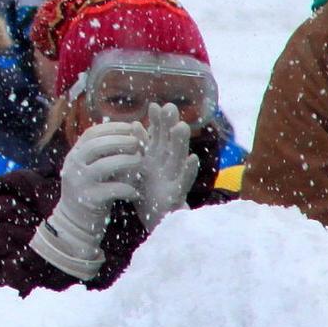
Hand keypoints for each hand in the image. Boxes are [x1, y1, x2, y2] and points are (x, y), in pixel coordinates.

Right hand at [32, 121, 145, 279]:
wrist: (75, 223)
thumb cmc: (92, 190)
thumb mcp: (94, 168)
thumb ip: (108, 151)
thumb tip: (133, 127)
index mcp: (74, 155)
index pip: (91, 134)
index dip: (112, 128)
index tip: (131, 127)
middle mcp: (73, 166)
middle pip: (96, 145)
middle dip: (120, 141)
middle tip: (138, 142)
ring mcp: (79, 183)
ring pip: (104, 165)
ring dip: (126, 161)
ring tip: (140, 161)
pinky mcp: (88, 200)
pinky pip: (112, 189)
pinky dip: (127, 189)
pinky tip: (136, 192)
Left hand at [134, 105, 197, 227]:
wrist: (153, 220)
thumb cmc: (147, 191)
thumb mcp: (138, 166)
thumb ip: (139, 147)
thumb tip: (134, 123)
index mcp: (156, 158)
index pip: (158, 136)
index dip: (157, 121)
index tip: (154, 106)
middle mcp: (167, 165)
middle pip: (169, 142)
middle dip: (170, 125)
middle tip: (170, 107)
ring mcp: (174, 179)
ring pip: (179, 158)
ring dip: (181, 143)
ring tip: (181, 127)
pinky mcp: (176, 195)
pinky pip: (184, 182)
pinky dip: (189, 171)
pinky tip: (193, 159)